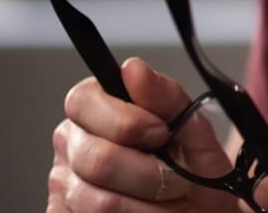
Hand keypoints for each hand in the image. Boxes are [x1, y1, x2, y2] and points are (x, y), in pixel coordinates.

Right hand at [48, 57, 237, 211]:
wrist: (204, 212)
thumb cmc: (195, 170)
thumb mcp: (194, 131)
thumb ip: (167, 97)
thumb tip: (132, 68)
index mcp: (94, 110)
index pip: (82, 100)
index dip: (125, 120)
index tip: (161, 134)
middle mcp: (70, 145)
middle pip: (96, 159)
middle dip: (150, 173)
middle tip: (177, 179)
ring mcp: (64, 187)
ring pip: (99, 201)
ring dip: (148, 206)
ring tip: (169, 201)